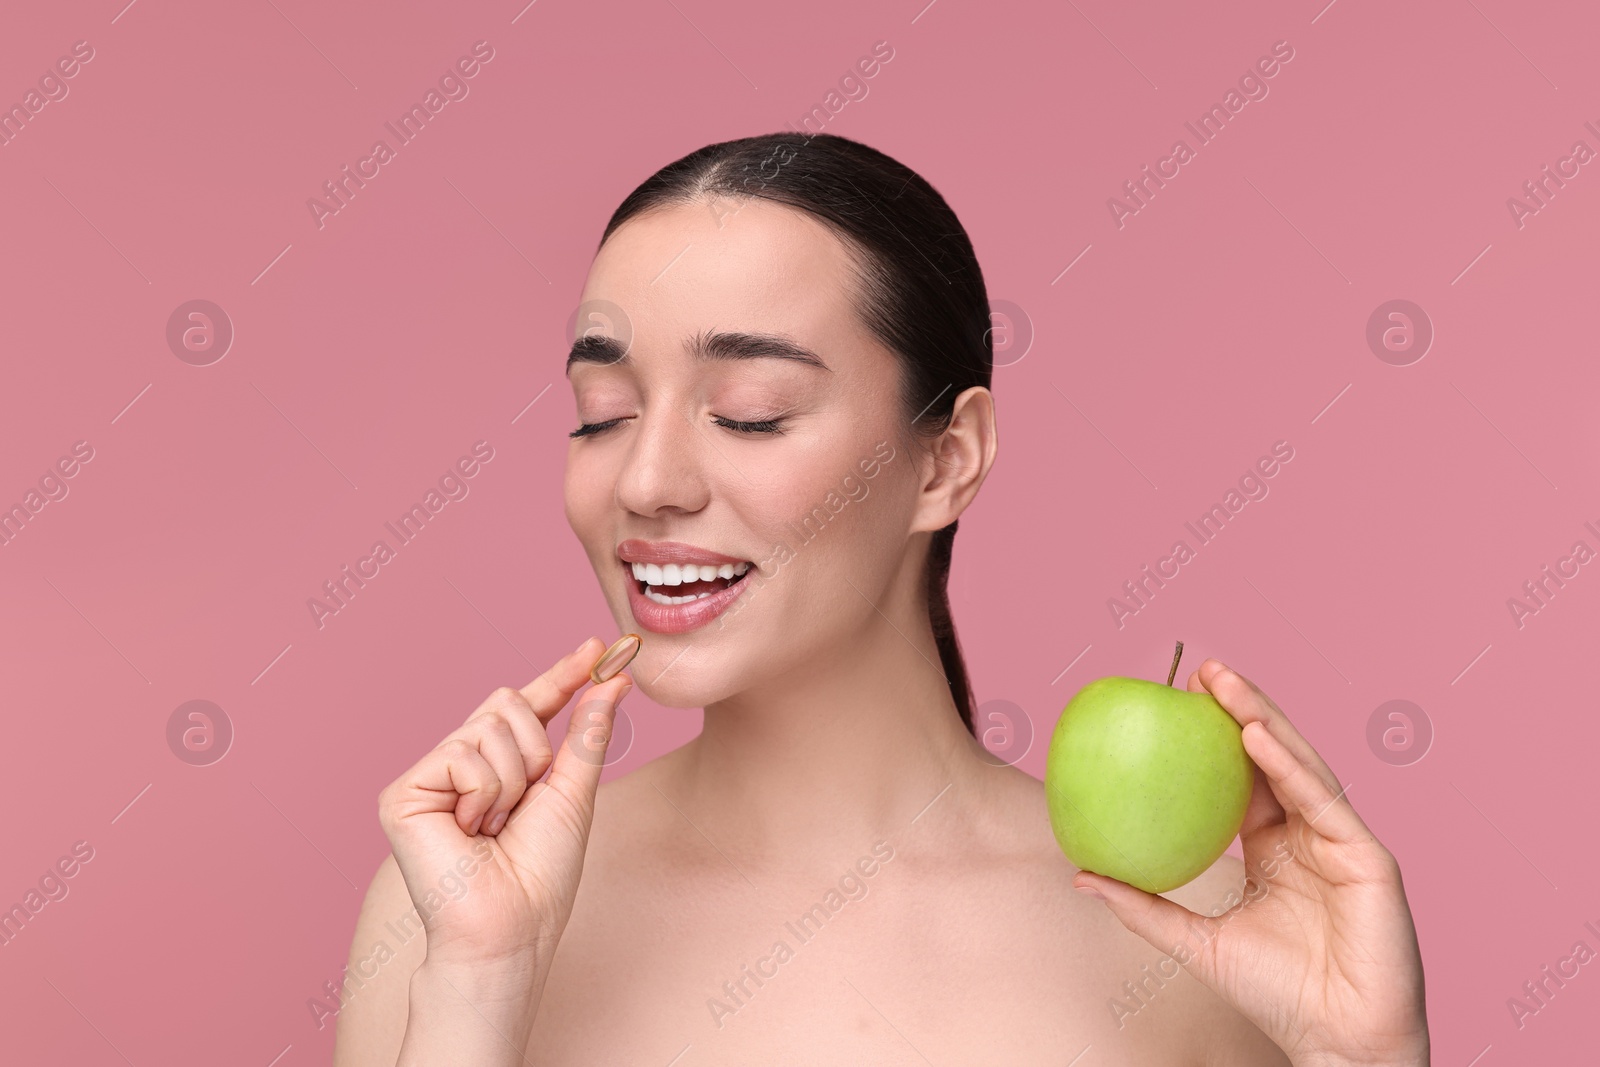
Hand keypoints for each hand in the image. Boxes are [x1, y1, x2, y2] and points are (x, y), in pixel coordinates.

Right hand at [377, 636, 630, 972]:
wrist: (510, 926)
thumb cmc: (540, 875)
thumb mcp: (574, 792)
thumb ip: (587, 733)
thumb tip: (613, 680)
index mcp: (501, 767)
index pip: (531, 706)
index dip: (562, 676)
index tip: (598, 647)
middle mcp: (460, 765)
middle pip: (506, 702)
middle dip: (535, 749)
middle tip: (525, 803)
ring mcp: (430, 777)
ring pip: (488, 726)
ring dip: (512, 780)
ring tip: (494, 827)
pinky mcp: (402, 792)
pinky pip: (461, 753)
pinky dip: (483, 792)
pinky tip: (470, 830)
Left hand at [1072, 659, 1429, 1065]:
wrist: (1335, 1042)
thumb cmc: (1276, 996)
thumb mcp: (1194, 942)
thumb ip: (1143, 906)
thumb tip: (1080, 873)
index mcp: (1275, 848)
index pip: (1243, 778)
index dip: (1214, 736)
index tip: (1177, 698)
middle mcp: (1310, 835)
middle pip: (1274, 758)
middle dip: (1241, 708)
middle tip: (1201, 670)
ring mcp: (1341, 841)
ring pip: (1300, 767)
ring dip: (1262, 720)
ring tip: (1225, 686)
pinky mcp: (1368, 857)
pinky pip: (1323, 802)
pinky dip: (1289, 768)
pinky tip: (1256, 738)